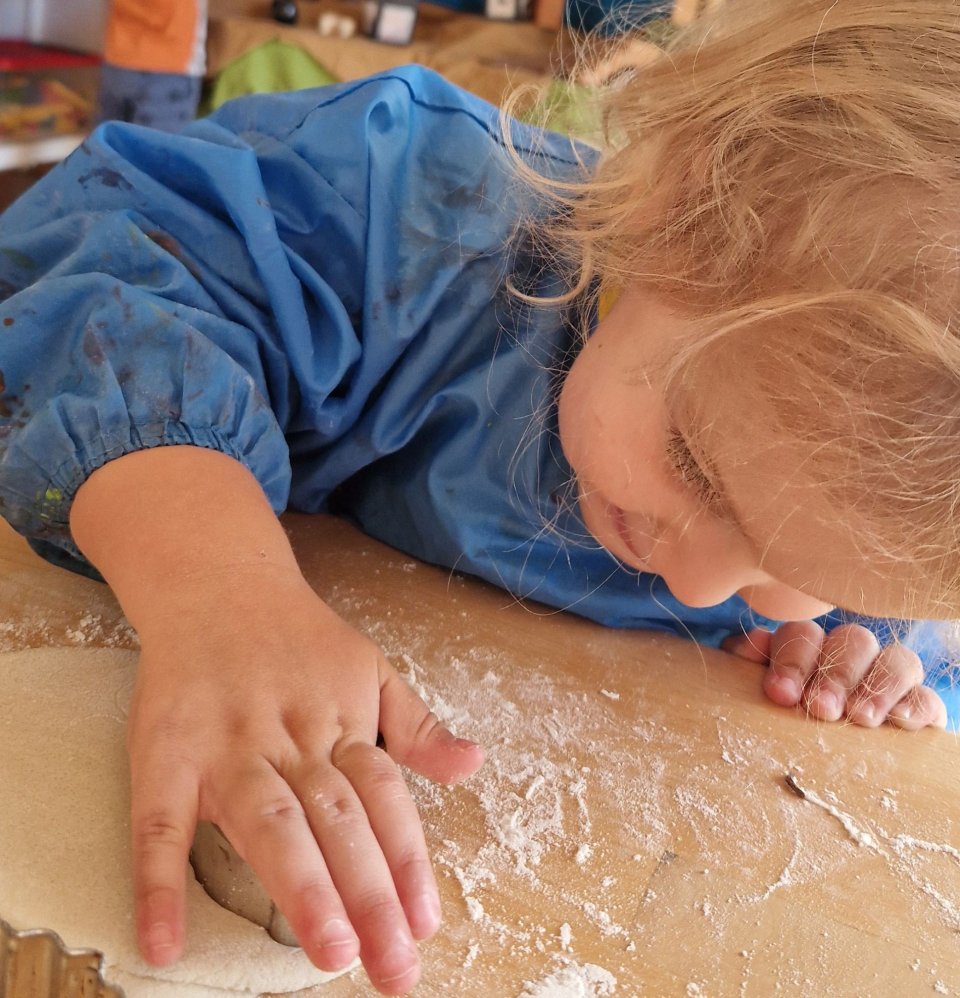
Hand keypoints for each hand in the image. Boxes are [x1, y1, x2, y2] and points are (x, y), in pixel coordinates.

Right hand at [127, 571, 483, 994]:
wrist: (218, 583)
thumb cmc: (299, 640)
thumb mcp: (370, 669)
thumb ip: (416, 726)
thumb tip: (473, 764)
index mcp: (341, 723)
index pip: (384, 800)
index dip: (407, 861)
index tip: (426, 925)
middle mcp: (289, 738)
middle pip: (337, 821)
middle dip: (369, 895)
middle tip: (392, 966)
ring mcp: (226, 747)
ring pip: (269, 822)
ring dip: (302, 885)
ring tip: (331, 950)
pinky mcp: (164, 754)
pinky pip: (159, 823)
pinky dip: (159, 882)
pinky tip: (165, 941)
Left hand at [722, 621, 946, 728]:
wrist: (823, 757)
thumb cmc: (783, 720)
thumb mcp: (763, 693)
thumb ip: (747, 668)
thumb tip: (744, 649)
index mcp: (809, 646)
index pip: (804, 633)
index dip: (792, 659)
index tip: (781, 693)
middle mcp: (851, 654)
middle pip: (853, 640)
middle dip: (834, 674)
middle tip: (820, 708)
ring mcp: (888, 677)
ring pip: (897, 659)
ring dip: (877, 687)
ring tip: (860, 718)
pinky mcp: (918, 706)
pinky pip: (927, 696)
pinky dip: (917, 705)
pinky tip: (901, 722)